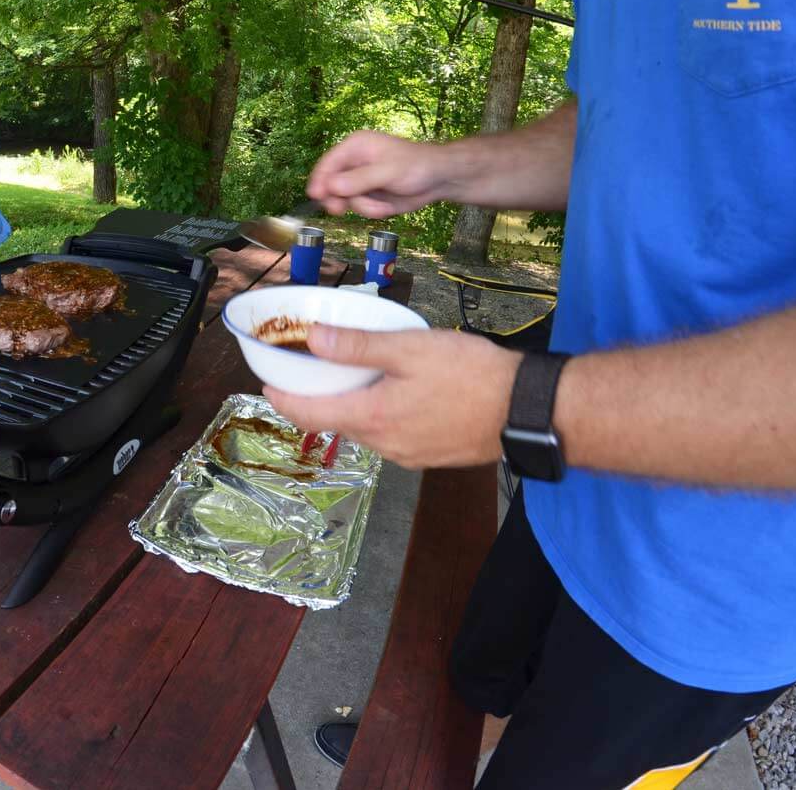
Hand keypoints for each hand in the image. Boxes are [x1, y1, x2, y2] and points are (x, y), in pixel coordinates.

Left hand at [264, 324, 519, 469]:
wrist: (529, 410)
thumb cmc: (472, 375)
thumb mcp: (410, 348)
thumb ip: (358, 346)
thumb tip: (312, 338)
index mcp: (372, 418)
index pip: (309, 415)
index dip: (283, 399)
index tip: (267, 385)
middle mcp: (384, 445)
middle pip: (335, 422)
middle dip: (316, 400)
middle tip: (308, 372)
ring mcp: (408, 455)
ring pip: (364, 430)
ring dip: (351, 406)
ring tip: (350, 377)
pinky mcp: (429, 456)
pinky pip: (391, 436)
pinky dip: (379, 415)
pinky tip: (392, 392)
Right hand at [306, 131, 453, 217]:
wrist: (438, 180)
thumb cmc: (416, 166)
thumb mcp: (387, 172)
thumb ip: (359, 180)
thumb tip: (332, 186)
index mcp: (355, 147)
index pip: (328, 163)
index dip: (320, 180)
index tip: (316, 196)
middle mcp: (353, 163)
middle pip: (331, 183)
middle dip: (339, 198)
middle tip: (340, 210)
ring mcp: (359, 180)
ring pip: (344, 199)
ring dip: (362, 206)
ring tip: (382, 206)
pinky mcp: (367, 195)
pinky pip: (358, 207)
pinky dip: (370, 210)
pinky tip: (386, 207)